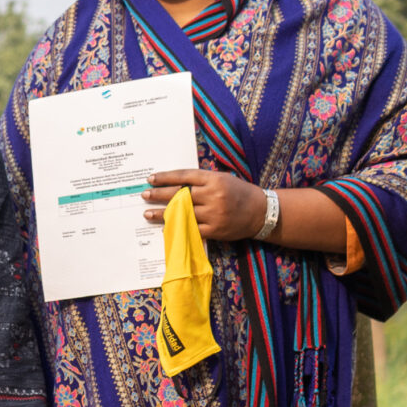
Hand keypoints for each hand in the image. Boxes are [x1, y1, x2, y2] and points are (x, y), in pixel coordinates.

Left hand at [143, 169, 267, 240]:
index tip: (150, 179)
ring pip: (182, 213)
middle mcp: (213, 195)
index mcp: (214, 179)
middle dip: (159, 195)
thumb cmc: (238, 192)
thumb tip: (173, 183)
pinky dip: (176, 228)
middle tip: (144, 195)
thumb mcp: (222, 179)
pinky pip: (191, 229)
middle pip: (179, 195)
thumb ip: (200, 181)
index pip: (184, 176)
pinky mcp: (215, 230)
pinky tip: (165, 227)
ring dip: (162, 214)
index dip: (165, 178)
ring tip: (147, 213)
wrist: (261, 212)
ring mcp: (214, 213)